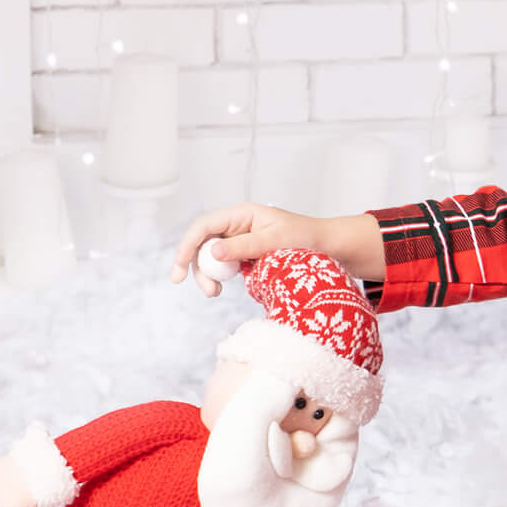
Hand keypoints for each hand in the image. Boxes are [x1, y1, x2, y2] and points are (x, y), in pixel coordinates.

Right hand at [170, 203, 332, 297]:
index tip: (179, 269)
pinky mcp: (244, 256)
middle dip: (197, 267)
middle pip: (202, 243)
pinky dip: (219, 277)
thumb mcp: (276, 240)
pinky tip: (225, 286)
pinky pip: (223, 266)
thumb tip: (213, 251)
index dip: (187, 245)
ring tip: (215, 293)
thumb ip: (245, 246)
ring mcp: (239, 241)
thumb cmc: (307, 238)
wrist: (327, 248)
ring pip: (209, 257)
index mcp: (242, 214)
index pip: (205, 225)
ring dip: (207, 275)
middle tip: (206, 291)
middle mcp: (237, 226)